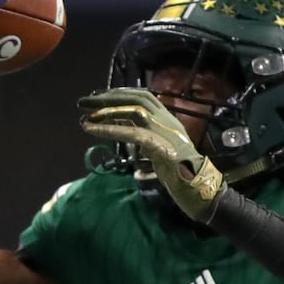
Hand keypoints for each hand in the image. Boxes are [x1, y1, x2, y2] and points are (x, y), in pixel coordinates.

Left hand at [78, 87, 226, 221]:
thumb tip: (121, 127)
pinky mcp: (162, 148)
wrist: (200, 190)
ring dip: (106, 112)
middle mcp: (167, 120)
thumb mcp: (157, 148)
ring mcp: (166, 133)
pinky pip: (133, 134)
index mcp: (167, 118)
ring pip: (134, 111)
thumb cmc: (178, 172)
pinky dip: (110, 130)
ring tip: (84, 117)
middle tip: (82, 103)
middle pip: (135, 99)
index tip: (96, 97)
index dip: (118, 93)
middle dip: (107, 98)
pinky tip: (93, 131)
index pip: (142, 96)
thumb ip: (143, 135)